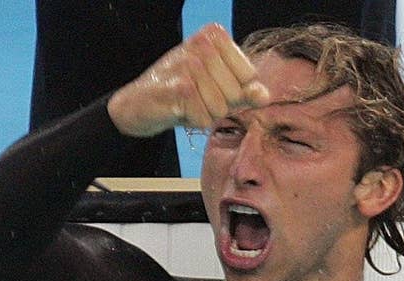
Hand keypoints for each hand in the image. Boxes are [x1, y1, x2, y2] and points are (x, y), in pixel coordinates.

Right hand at [107, 23, 269, 136]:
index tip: (211, 86)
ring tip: (187, 103)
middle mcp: (203, 44)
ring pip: (221, 108)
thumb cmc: (181, 94)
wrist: (139, 104)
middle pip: (236, 93)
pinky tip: (179, 110)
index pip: (249, 76)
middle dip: (219, 105)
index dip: (234, 92)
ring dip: (205, 114)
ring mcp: (190, 64)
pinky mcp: (180, 87)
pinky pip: (205, 118)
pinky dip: (194, 121)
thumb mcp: (217, 87)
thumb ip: (244, 91)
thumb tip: (265, 96)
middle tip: (196, 97)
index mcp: (215, 36)